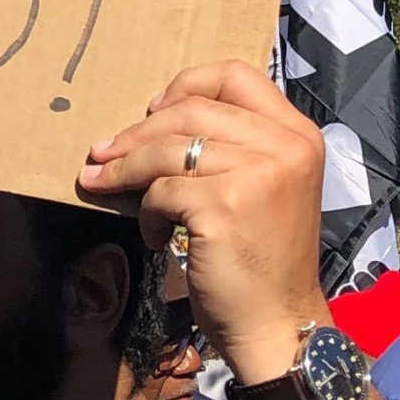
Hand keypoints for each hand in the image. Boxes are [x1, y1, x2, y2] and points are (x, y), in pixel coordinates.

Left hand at [79, 60, 331, 384]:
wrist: (279, 323)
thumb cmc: (262, 260)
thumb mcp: (264, 187)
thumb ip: (232, 147)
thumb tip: (151, 119)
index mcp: (297, 135)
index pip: (234, 76)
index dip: (185, 85)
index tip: (151, 111)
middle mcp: (285, 148)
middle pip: (189, 111)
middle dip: (135, 133)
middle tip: (101, 155)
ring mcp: (258, 175)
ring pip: (167, 150)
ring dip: (126, 171)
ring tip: (104, 187)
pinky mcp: (224, 206)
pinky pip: (160, 192)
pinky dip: (147, 213)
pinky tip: (156, 235)